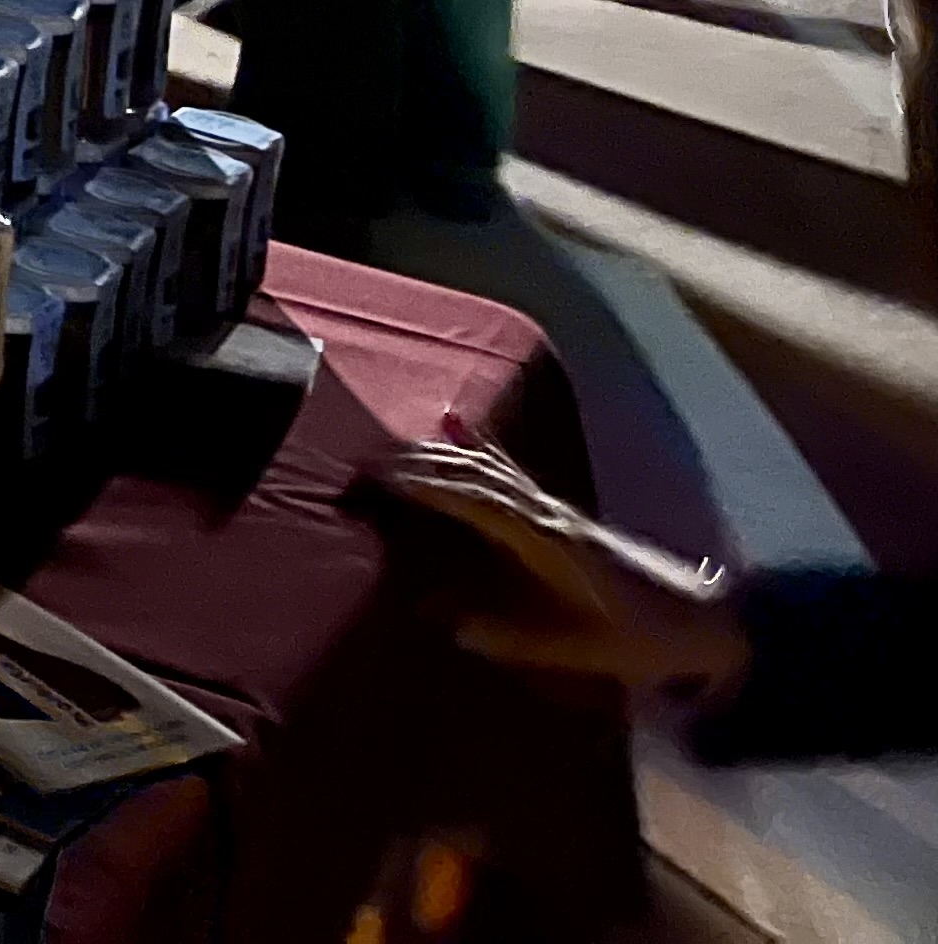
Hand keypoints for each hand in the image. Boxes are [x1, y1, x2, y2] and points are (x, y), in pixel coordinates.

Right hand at [360, 442, 748, 694]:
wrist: (711, 622)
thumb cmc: (646, 640)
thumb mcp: (582, 651)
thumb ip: (516, 638)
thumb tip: (451, 627)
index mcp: (550, 542)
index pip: (477, 501)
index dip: (427, 486)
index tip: (379, 476)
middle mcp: (551, 515)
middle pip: (478, 475)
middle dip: (422, 463)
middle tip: (366, 459)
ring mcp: (560, 511)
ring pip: (493, 468)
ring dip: (443, 453)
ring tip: (396, 443)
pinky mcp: (566, 518)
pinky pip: (510, 473)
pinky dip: (478, 449)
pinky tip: (461, 427)